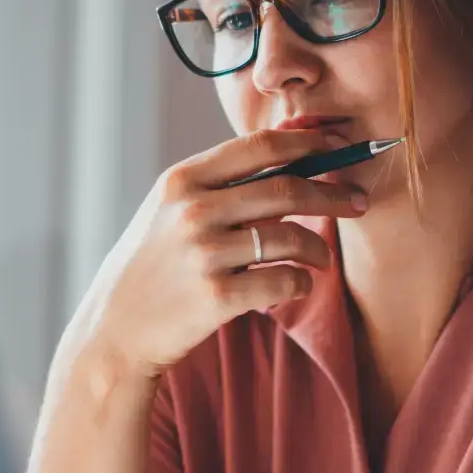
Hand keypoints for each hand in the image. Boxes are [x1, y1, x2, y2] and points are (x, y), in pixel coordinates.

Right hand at [79, 128, 366, 379]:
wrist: (114, 330)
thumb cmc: (151, 267)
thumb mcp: (167, 211)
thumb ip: (216, 184)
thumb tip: (287, 152)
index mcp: (181, 180)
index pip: (259, 147)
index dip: (308, 142)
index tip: (339, 144)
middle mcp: (192, 211)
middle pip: (287, 189)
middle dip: (332, 194)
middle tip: (357, 202)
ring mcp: (204, 254)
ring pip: (292, 238)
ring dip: (319, 248)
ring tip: (322, 257)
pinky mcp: (217, 297)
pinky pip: (284, 282)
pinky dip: (301, 283)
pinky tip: (297, 285)